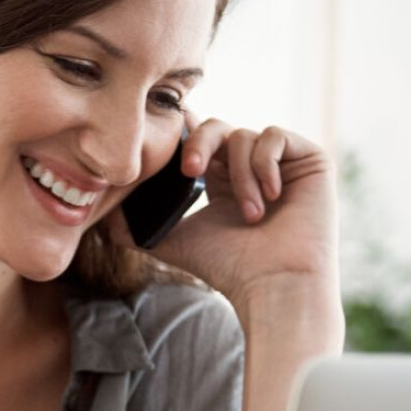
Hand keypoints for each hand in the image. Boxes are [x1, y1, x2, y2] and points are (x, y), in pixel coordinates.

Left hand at [107, 113, 338, 314]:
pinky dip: (265, 163)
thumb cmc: (229, 269)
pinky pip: (275, 135)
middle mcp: (249, 167)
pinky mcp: (309, 159)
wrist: (274, 284)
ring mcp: (280, 162)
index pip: (197, 138)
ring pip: (243, 135)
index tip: (163, 146)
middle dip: (198, 143)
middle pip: (215, 126)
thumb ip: (136, 227)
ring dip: (239, 175)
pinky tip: (272, 196)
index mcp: (220, 180)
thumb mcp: (173, 242)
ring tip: (251, 214)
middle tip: (190, 171)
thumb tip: (102, 213)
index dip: (181, 134)